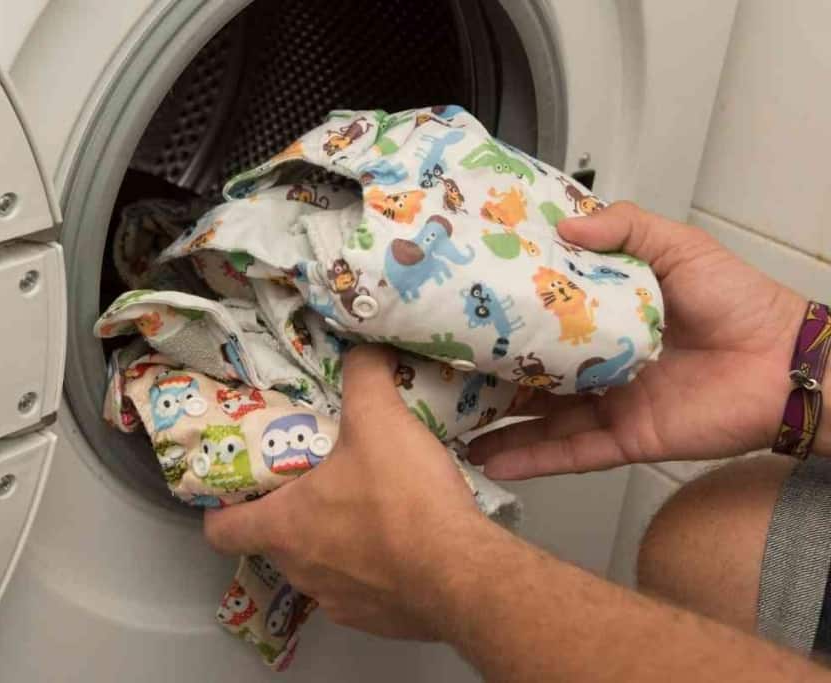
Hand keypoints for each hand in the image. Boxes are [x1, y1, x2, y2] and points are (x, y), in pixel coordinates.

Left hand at [203, 345, 485, 638]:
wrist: (462, 576)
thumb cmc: (403, 499)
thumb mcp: (379, 419)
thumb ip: (363, 376)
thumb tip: (364, 349)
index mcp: (284, 526)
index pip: (220, 530)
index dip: (222, 507)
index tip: (241, 488)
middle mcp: (301, 571)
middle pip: (276, 542)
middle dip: (292, 511)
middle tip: (320, 477)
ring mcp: (339, 602)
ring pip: (320, 567)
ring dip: (335, 539)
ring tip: (368, 504)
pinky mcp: (377, 621)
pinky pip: (363, 590)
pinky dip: (374, 567)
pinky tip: (403, 540)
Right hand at [468, 201, 807, 478]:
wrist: (787, 364)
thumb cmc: (741, 302)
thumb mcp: (678, 247)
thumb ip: (625, 229)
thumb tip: (564, 226)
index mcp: (609, 317)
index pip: (545, 317)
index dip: (506, 314)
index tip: (462, 307)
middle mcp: (602, 362)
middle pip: (532, 372)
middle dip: (487, 375)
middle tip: (439, 370)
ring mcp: (610, 403)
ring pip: (539, 419)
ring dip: (495, 425)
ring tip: (447, 426)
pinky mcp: (625, 438)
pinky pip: (570, 452)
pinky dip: (531, 459)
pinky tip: (491, 460)